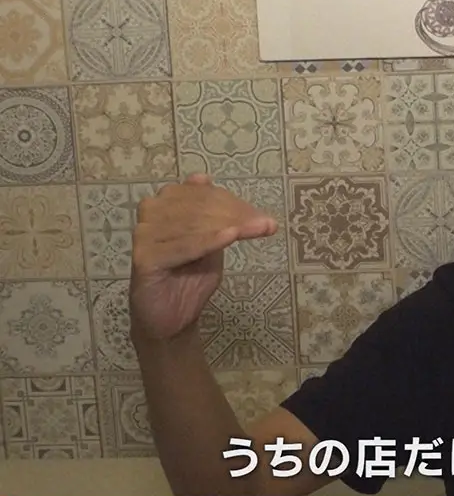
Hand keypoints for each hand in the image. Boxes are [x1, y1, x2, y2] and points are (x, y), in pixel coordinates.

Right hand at [129, 173, 278, 343]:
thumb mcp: (210, 242)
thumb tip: (204, 177)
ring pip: (194, 223)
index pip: (205, 194)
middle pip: (201, 205)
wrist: (171, 318)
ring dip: (230, 225)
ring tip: (258, 230)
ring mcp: (144, 234)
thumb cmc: (190, 277)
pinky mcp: (144, 258)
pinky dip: (208, 240)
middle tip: (267, 225)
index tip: (265, 219)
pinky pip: (183, 246)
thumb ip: (212, 214)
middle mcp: (151, 213)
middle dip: (238, 214)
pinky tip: (230, 237)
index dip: (236, 204)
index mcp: (164, 203)